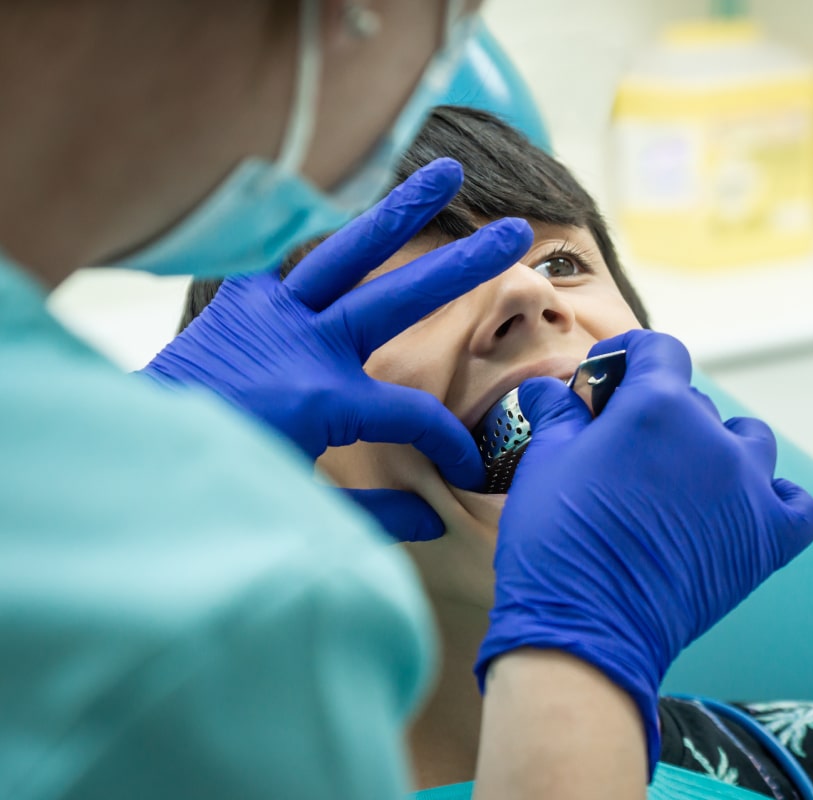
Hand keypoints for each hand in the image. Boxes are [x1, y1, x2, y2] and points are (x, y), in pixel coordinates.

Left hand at [140, 159, 533, 539]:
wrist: (133, 457)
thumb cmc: (221, 486)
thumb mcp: (304, 509)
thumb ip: (375, 516)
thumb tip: (435, 522)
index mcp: (327, 401)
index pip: (415, 415)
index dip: (450, 444)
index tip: (466, 468)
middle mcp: (306, 343)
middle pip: (402, 296)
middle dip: (464, 265)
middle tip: (514, 234)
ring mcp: (271, 313)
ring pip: (347, 250)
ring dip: (399, 209)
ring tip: (446, 170)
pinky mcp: (241, 301)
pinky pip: (294, 262)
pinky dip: (328, 242)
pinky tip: (357, 220)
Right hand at [476, 330, 812, 771]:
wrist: (586, 631)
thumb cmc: (556, 543)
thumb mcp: (544, 463)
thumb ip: (560, 415)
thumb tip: (550, 389)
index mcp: (658, 406)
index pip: (660, 350)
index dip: (631, 355)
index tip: (608, 377)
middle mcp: (712, 437)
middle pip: (694, 402)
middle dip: (658, 412)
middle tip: (622, 448)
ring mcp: (748, 488)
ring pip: (749, 441)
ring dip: (718, 448)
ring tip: (683, 478)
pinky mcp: (768, 539)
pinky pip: (797, 504)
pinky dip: (775, 500)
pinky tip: (744, 508)